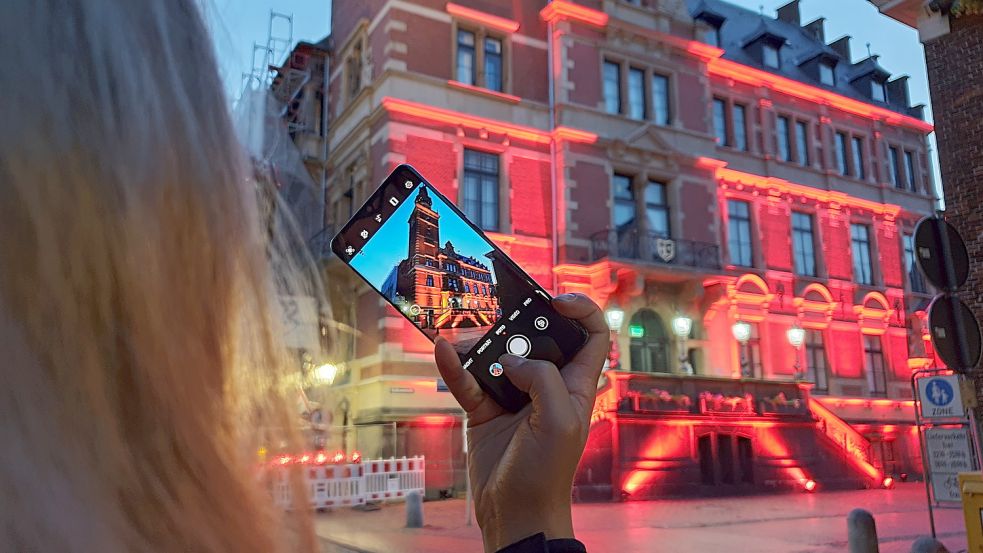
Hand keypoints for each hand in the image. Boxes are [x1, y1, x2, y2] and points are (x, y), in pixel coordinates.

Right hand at [434, 293, 608, 552]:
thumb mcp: (559, 421)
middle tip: (502, 317)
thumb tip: (511, 359)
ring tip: (466, 336)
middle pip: (536, 337)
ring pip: (496, 355)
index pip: (590, 336)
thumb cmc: (547, 474)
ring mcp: (513, 396)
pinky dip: (454, 366)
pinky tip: (443, 351)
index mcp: (575, 385)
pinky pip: (467, 380)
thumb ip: (542, 379)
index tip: (555, 299)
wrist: (515, 514)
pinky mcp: (484, 409)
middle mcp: (545, 385)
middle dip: (519, 322)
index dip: (581, 310)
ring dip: (480, 343)